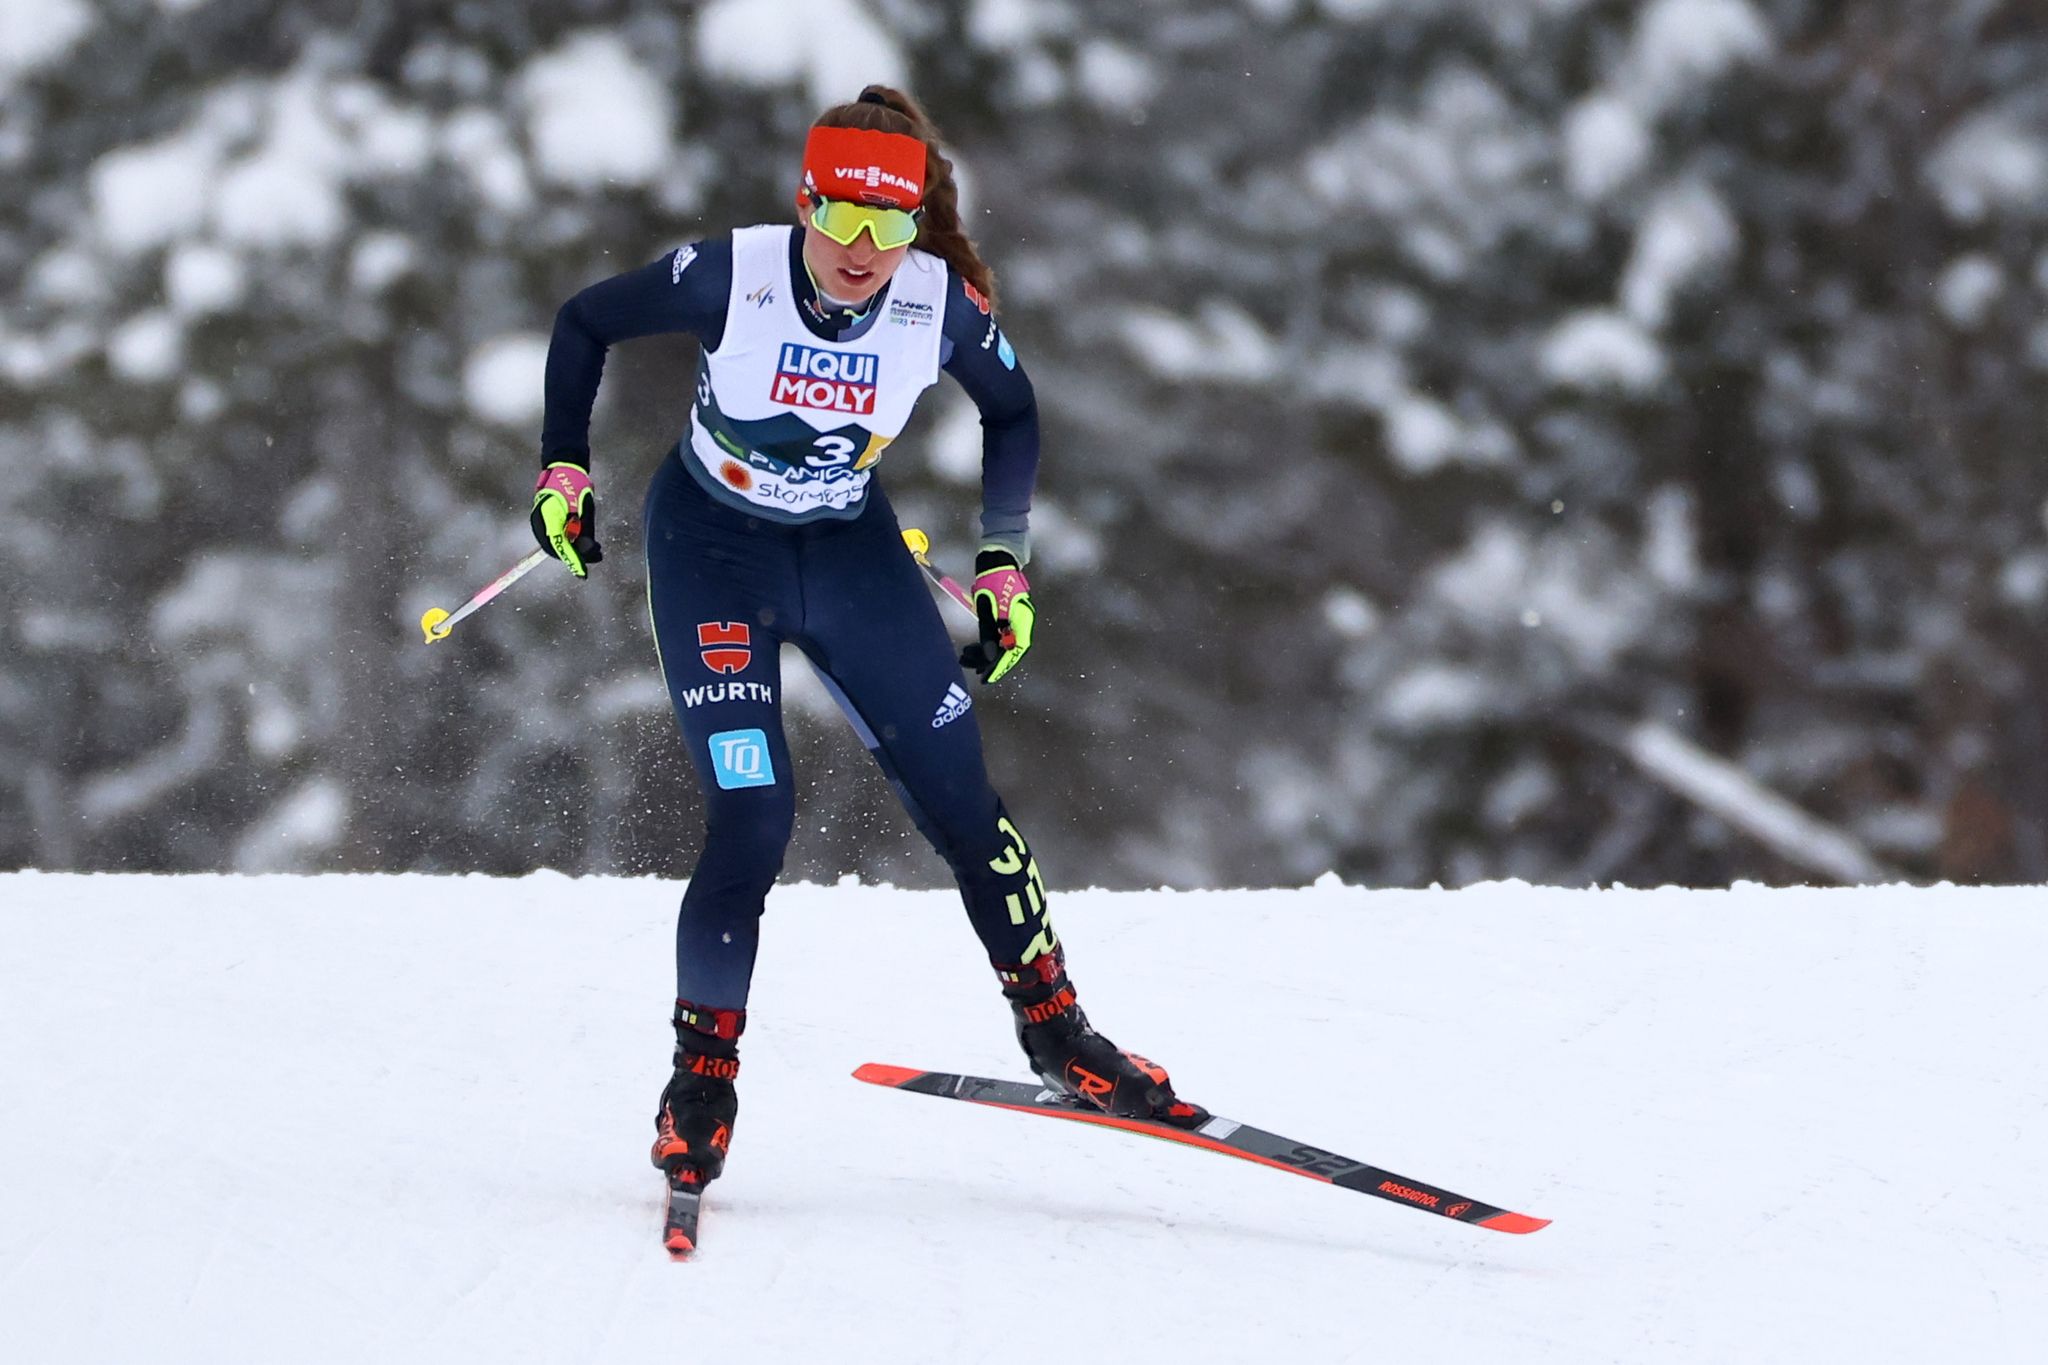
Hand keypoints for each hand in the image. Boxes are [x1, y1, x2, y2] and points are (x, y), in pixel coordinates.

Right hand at [530, 461, 603, 576]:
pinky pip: (558, 536)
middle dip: (577, 555)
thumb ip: (585, 530)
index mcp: (548, 516)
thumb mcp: (585, 507)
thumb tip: (587, 551)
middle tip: (597, 555)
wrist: (563, 467)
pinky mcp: (546, 521)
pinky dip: (572, 541)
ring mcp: (542, 521)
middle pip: (558, 548)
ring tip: (597, 549)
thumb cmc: (575, 484)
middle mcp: (541, 521)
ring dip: (577, 549)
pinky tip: (589, 542)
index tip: (583, 574)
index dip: (572, 561)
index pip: (559, 546)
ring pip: (558, 544)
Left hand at [959, 550, 1033, 683]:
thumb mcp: (986, 607)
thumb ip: (988, 633)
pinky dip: (986, 642)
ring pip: (1002, 643)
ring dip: (985, 652)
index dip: (1002, 666)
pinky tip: (971, 648)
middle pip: (1009, 649)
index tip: (988, 677)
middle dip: (991, 661)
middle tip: (975, 671)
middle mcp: (1023, 621)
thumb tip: (990, 657)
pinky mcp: (1007, 616)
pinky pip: (999, 634)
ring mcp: (1015, 619)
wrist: (996, 558)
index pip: (1016, 650)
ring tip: (966, 658)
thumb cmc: (992, 579)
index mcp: (1023, 619)